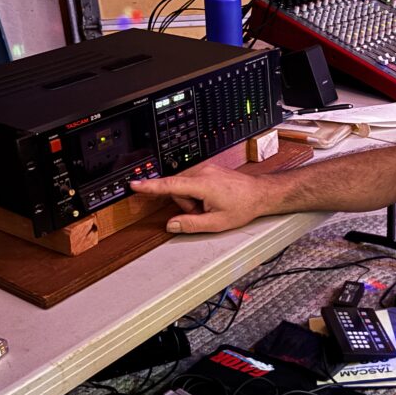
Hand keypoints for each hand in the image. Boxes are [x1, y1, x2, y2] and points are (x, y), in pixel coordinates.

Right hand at [129, 164, 270, 233]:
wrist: (260, 193)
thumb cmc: (243, 206)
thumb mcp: (217, 223)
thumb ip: (191, 224)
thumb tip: (171, 225)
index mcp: (203, 184)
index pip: (170, 185)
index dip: (150, 187)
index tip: (134, 184)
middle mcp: (203, 172)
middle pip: (177, 189)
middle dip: (186, 204)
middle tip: (204, 212)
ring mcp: (206, 169)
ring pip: (184, 186)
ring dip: (192, 200)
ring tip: (210, 206)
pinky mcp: (209, 169)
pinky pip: (193, 182)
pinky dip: (197, 193)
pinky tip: (211, 199)